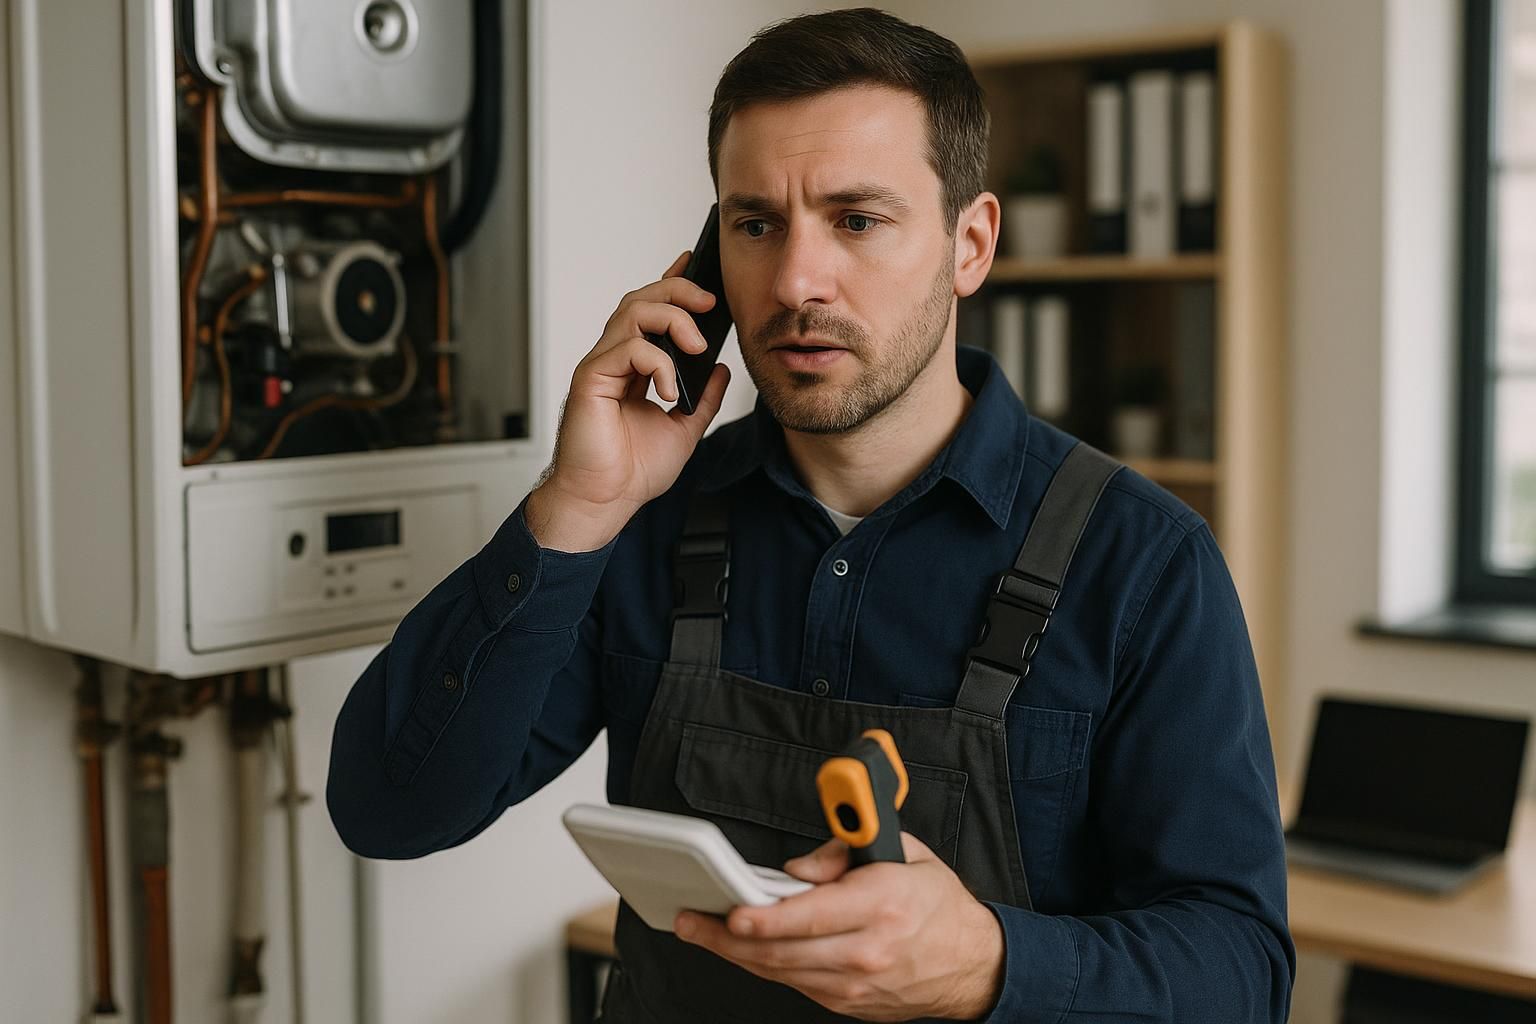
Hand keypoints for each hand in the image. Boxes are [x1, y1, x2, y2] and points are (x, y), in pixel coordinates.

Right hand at [527, 250, 731, 551]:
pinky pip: (628, 348)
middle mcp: (616, 358)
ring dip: (672, 319)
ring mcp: (602, 366)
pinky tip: (667, 389)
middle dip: (678, 290)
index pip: (653, 311)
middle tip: (709, 303)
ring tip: (695, 345)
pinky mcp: (591, 379)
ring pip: (633, 311)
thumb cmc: (632, 470)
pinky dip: (656, 361)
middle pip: (642, 299)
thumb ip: (702, 397)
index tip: (698, 264)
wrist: (605, 501)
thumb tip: (721, 368)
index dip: (674, 282)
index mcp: (635, 366)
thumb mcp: (684, 428)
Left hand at [674, 833, 1005, 1020]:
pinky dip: (765, 967)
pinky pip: (795, 985)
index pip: (811, 915)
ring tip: (702, 932)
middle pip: (783, 950)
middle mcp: (866, 950)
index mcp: (882, 904)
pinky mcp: (848, 1003)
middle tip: (693, 920)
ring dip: (736, 954)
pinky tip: (741, 950)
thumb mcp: (903, 852)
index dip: (766, 916)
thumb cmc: (936, 903)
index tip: (732, 910)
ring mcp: (855, 984)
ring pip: (781, 972)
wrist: (973, 964)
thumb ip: (845, 850)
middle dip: (729, 936)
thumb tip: (797, 866)